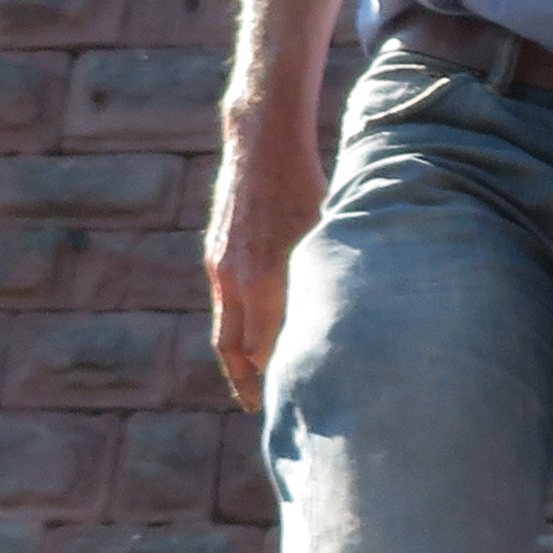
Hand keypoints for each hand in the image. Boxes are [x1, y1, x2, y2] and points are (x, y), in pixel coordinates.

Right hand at [203, 97, 332, 407]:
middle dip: (252, 384)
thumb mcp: (324, 234)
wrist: (261, 142)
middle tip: (266, 411)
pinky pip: (224, 306)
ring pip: (225, 332)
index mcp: (266, 281)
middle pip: (237, 353)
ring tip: (254, 385)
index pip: (267, 352)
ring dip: (238, 362)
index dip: (279, 381)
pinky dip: (236, 329)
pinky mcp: (215, 255)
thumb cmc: (307, 184)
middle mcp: (237, 281)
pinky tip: (254, 336)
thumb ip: (322, 280)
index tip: (295, 404)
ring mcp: (220, 268)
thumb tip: (338, 322)